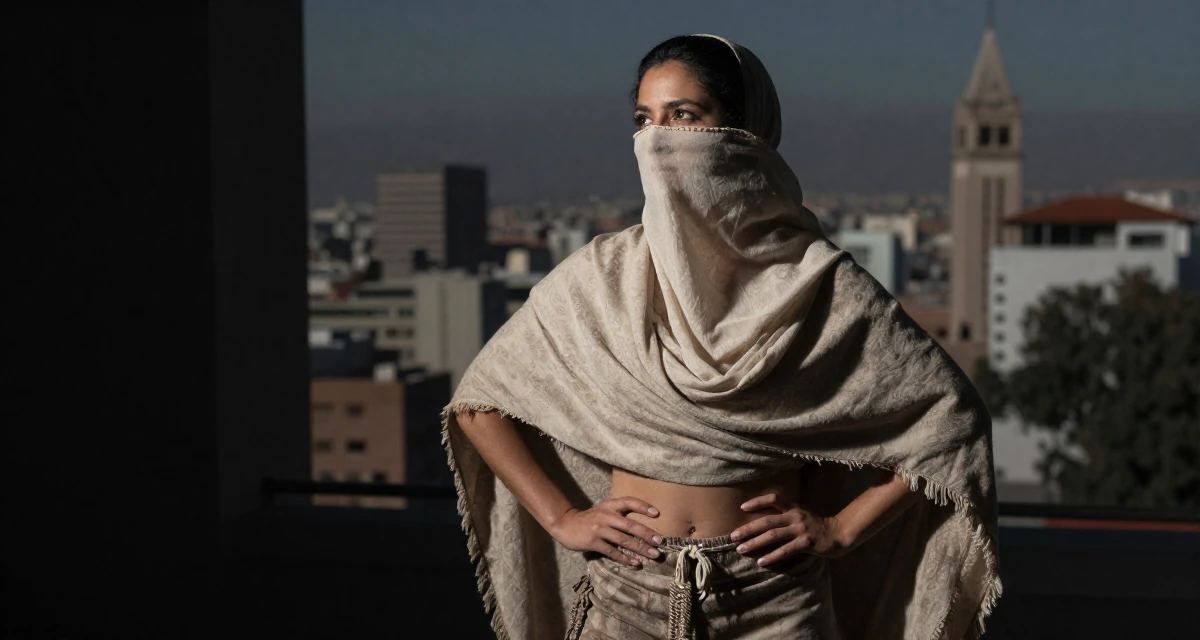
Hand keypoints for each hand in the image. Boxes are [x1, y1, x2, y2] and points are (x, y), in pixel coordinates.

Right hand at [548, 497, 664, 566]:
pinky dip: (625, 558)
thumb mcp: (603, 510)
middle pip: (629, 525)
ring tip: (653, 555)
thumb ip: (619, 514)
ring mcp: (599, 530)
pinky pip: (612, 552)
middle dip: (646, 534)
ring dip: (640, 548)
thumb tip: (643, 526)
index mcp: (609, 505)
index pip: (628, 502)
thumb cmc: (589, 519)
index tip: (656, 514)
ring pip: (623, 540)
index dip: (643, 507)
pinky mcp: (593, 542)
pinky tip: (635, 563)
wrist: (565, 524)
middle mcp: (605, 516)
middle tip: (660, 541)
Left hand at [730, 493, 850, 564]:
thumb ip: (784, 514)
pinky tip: (761, 562)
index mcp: (793, 507)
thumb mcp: (800, 513)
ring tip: (741, 549)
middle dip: (748, 528)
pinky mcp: (806, 543)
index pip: (773, 499)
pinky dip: (772, 556)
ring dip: (755, 543)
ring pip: (773, 536)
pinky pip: (785, 550)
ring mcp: (801, 529)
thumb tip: (761, 521)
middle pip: (767, 521)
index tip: (742, 508)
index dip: (757, 501)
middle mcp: (795, 516)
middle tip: (733, 536)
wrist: (837, 534)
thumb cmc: (814, 525)